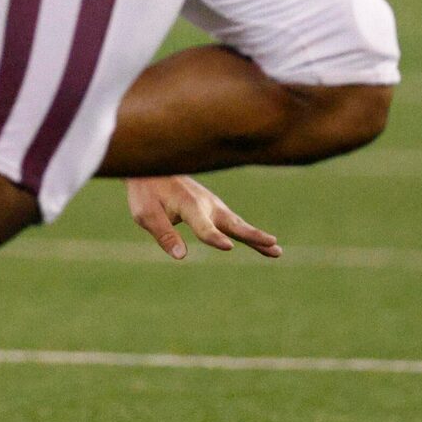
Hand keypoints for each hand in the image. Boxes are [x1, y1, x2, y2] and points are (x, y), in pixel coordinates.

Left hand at [126, 175, 280, 261]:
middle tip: (273, 244)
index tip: (228, 246)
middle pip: (232, 223)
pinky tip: (265, 243)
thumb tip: (181, 256)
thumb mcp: (145, 213)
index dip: (214, 237)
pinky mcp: (215, 208)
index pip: (203, 226)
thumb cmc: (146, 191)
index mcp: (188, 204)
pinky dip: (250, 233)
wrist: (152, 165)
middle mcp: (206, 204)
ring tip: (277, 250)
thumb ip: (163, 233)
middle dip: (251, 235)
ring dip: (257, 236)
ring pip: (238, 224)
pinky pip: (235, 223)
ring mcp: (214, 205)